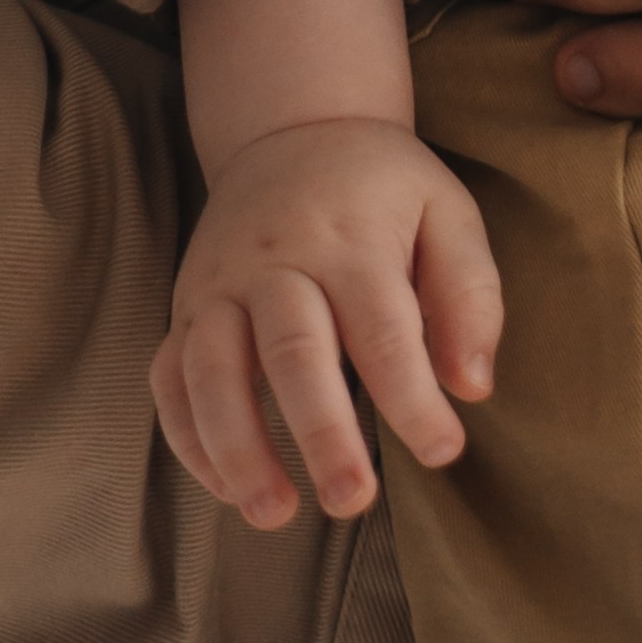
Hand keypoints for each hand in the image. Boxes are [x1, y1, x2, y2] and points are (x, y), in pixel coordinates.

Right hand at [151, 119, 502, 530]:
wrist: (295, 128)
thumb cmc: (383, 188)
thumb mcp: (447, 210)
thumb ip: (470, 293)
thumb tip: (472, 387)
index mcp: (351, 237)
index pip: (384, 329)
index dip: (413, 398)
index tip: (445, 450)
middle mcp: (277, 260)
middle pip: (293, 352)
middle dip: (320, 433)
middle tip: (353, 501)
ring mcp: (220, 284)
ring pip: (213, 370)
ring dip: (237, 449)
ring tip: (274, 514)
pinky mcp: (186, 307)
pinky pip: (169, 379)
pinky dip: (189, 440)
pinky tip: (226, 488)